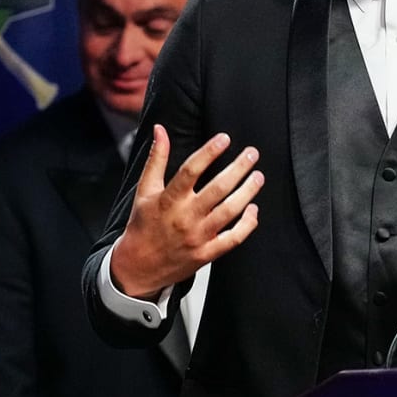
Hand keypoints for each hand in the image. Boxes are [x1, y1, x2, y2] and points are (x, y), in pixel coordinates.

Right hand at [109, 126, 262, 299]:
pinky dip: (247, 224)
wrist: (139, 267)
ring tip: (258, 176)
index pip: (191, 170)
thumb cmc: (143, 226)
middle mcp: (184, 217)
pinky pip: (233, 238)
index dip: (209, 152)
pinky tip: (254, 209)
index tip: (225, 138)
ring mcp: (197, 237)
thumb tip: (160, 129)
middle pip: (218, 188)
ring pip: (230, 211)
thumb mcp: (144, 191)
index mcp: (168, 200)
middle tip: (252, 153)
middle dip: (238, 168)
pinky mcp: (206, 254)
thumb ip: (156, 159)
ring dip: (248, 192)